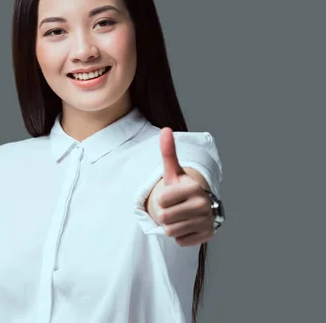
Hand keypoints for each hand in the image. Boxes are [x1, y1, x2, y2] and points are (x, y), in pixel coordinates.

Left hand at [146, 128, 214, 246]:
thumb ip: (168, 152)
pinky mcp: (208, 236)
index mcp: (194, 188)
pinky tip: (188, 225)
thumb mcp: (173, 171)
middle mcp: (204, 204)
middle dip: (164, 215)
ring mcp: (207, 221)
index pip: (161, 202)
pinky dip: (181, 236)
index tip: (171, 196)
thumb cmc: (181, 187)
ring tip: (180, 216)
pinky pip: (180, 241)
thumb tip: (166, 129)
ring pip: (171, 231)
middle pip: (164, 218)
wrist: (198, 205)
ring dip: (171, 226)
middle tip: (175, 208)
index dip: (161, 200)